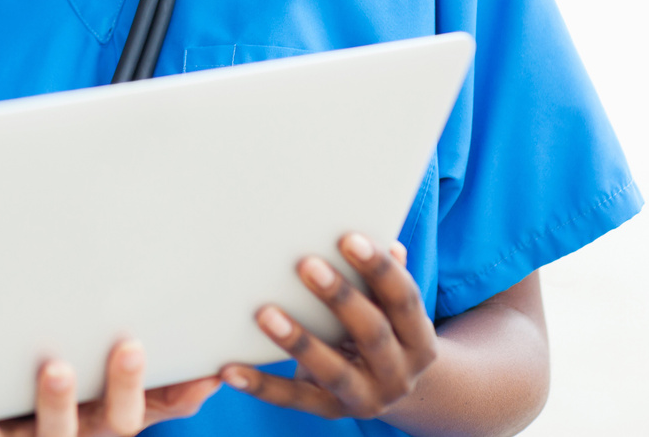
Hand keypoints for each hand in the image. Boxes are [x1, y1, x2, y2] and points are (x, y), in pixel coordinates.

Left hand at [0, 340, 219, 436]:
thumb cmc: (65, 409)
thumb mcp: (109, 405)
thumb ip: (161, 395)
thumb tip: (213, 373)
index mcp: (106, 422)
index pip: (136, 408)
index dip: (142, 383)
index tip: (141, 346)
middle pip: (110, 423)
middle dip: (121, 387)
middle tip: (127, 347)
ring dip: (56, 406)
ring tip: (56, 369)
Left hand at [221, 235, 436, 419]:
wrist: (390, 390)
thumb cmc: (381, 326)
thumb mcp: (391, 307)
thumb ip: (384, 278)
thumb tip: (386, 240)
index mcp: (419, 339)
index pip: (405, 299)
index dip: (380, 268)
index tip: (349, 237)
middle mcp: (399, 374)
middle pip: (372, 333)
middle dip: (340, 297)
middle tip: (305, 264)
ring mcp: (366, 398)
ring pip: (332, 371)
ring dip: (298, 341)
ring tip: (264, 313)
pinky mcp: (330, 411)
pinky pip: (293, 399)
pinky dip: (261, 385)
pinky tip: (229, 370)